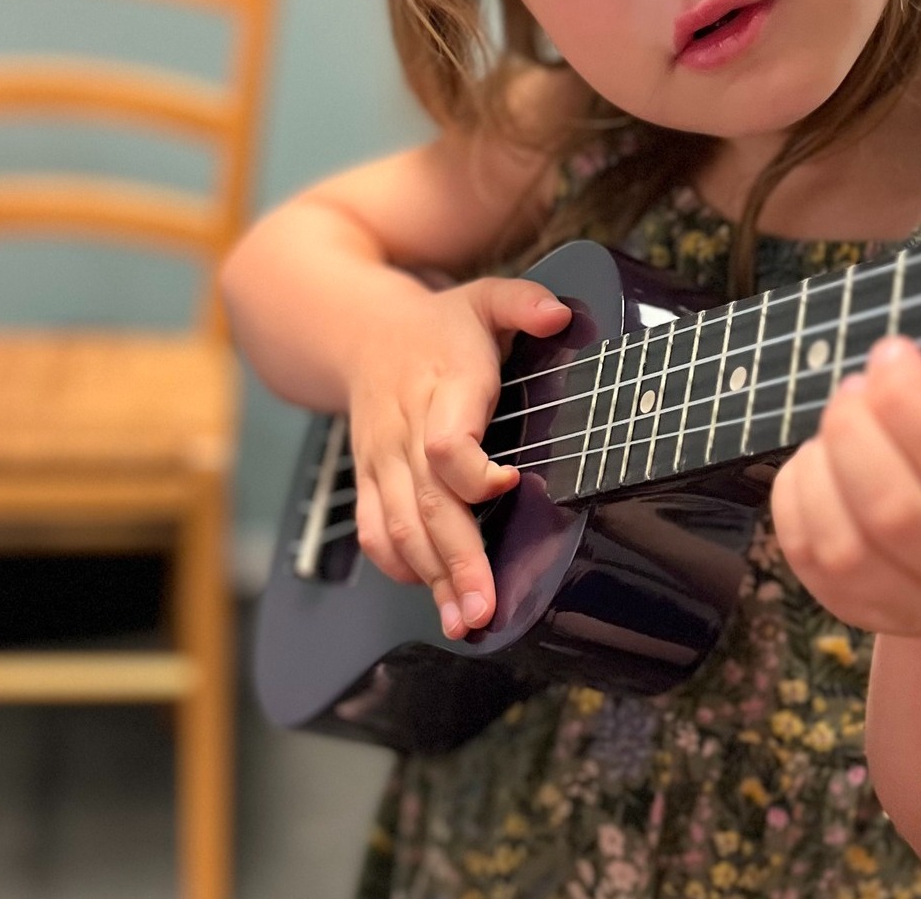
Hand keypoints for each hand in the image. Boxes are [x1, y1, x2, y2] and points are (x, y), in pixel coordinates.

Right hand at [348, 276, 570, 638]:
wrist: (361, 333)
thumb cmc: (439, 326)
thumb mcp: (485, 298)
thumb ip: (523, 302)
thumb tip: (558, 315)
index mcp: (439, 388)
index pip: (445, 443)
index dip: (473, 472)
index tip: (510, 482)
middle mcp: (404, 432)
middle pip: (423, 504)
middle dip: (456, 562)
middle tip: (484, 609)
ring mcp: (381, 461)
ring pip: (398, 528)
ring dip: (431, 579)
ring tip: (465, 622)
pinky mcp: (368, 480)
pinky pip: (374, 532)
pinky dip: (398, 567)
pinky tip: (432, 594)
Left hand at [770, 335, 920, 636]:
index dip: (907, 399)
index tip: (894, 350)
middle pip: (893, 509)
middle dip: (855, 428)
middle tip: (853, 383)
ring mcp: (915, 604)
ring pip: (844, 543)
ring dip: (822, 462)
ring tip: (837, 420)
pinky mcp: (859, 611)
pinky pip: (807, 553)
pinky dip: (795, 494)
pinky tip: (817, 458)